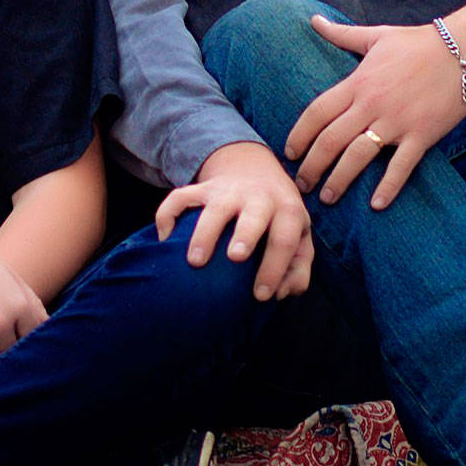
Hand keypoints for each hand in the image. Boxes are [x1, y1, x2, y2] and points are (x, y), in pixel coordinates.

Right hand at [153, 140, 312, 301]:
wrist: (256, 170)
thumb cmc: (279, 216)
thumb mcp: (300, 236)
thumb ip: (298, 268)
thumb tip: (281, 293)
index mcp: (287, 210)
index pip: (284, 239)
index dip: (274, 268)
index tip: (260, 296)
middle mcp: (258, 197)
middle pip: (253, 216)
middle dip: (244, 236)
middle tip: (235, 258)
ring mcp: (228, 191)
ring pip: (214, 208)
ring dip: (204, 233)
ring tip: (195, 261)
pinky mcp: (202, 188)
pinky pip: (179, 197)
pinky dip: (167, 216)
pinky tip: (165, 239)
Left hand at [286, 18, 465, 210]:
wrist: (463, 49)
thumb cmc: (418, 42)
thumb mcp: (375, 35)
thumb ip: (341, 34)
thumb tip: (313, 20)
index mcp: (357, 82)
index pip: (317, 113)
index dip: (299, 135)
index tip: (288, 153)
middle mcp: (371, 104)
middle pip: (331, 140)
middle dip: (312, 166)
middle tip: (301, 185)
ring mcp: (397, 121)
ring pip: (358, 156)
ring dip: (339, 180)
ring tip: (328, 198)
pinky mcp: (422, 135)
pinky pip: (401, 166)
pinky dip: (388, 186)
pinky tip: (376, 205)